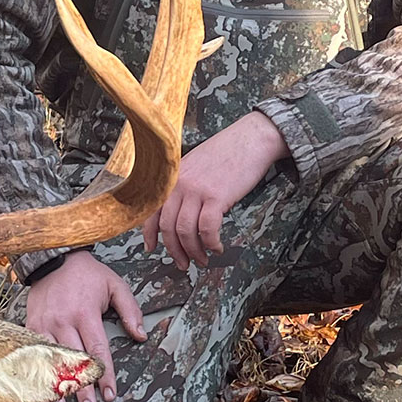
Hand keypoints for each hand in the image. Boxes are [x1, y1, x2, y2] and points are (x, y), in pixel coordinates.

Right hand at [25, 251, 145, 401]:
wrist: (53, 257)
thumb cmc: (87, 274)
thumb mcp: (115, 285)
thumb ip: (130, 310)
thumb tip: (140, 336)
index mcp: (85, 314)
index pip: (97, 351)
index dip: (104, 375)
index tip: (110, 394)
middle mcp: (63, 321)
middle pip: (74, 362)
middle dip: (81, 389)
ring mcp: (44, 324)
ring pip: (51, 362)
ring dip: (54, 387)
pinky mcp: (31, 324)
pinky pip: (32, 353)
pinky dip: (35, 373)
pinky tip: (36, 391)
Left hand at [142, 110, 290, 268]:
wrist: (252, 138)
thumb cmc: (228, 152)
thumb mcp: (195, 165)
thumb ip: (184, 186)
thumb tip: (180, 213)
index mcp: (173, 177)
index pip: (152, 210)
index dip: (149, 234)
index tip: (152, 248)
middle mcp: (180, 184)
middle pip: (168, 227)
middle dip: (175, 251)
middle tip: (183, 263)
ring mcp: (197, 189)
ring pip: (185, 231)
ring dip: (193, 251)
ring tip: (203, 259)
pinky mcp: (216, 196)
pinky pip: (207, 228)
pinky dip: (211, 243)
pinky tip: (217, 247)